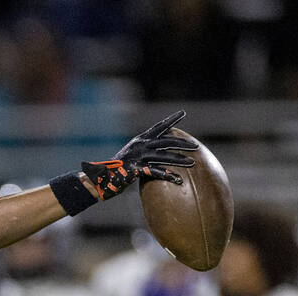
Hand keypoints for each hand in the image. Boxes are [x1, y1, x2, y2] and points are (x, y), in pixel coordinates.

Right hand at [80, 111, 196, 200]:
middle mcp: (140, 145)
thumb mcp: (132, 156)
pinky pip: (156, 172)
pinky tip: (178, 179)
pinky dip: (168, 175)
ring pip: (164, 156)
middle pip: (166, 141)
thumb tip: (158, 153)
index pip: (159, 127)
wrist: (102, 177)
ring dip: (179, 159)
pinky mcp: (136, 169)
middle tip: (196, 146)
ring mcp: (138, 156)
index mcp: (140, 140)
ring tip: (192, 163)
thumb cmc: (118, 169)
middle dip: (182, 143)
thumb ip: (144, 152)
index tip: (183, 113)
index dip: (171, 120)